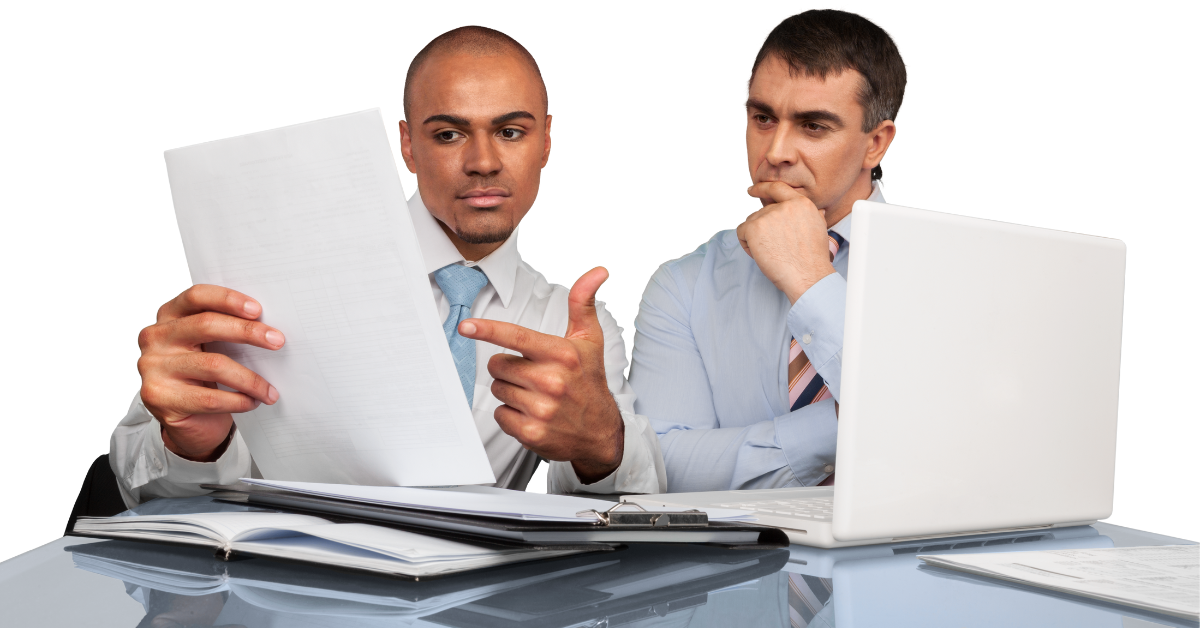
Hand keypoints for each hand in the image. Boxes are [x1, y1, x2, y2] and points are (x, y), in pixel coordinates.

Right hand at [137, 285, 284, 460]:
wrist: (186, 419)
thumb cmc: (204, 375)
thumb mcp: (209, 346)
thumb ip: (225, 330)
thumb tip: (268, 326)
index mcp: (169, 315)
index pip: (196, 296)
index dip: (227, 299)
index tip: (257, 310)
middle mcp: (155, 337)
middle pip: (205, 325)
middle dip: (247, 332)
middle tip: (277, 341)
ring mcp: (153, 367)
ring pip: (213, 365)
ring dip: (250, 379)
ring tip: (270, 390)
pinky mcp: (159, 397)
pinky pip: (210, 398)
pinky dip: (238, 400)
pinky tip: (253, 402)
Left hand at [458, 267, 623, 482]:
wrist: (600, 431)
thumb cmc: (589, 380)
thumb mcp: (590, 339)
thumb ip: (583, 303)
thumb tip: (598, 271)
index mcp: (562, 354)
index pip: (517, 337)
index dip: (488, 330)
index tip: (466, 326)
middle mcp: (552, 381)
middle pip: (498, 365)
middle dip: (509, 367)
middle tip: (532, 374)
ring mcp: (541, 409)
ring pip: (497, 390)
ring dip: (510, 391)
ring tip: (535, 395)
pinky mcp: (532, 433)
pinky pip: (500, 415)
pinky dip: (511, 415)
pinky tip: (532, 414)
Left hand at [737, 181, 836, 303]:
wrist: (807, 275)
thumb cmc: (813, 259)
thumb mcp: (820, 230)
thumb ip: (814, 216)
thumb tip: (819, 211)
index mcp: (802, 204)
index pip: (778, 188)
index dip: (762, 188)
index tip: (752, 190)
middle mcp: (784, 206)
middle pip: (762, 212)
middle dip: (763, 230)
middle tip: (776, 248)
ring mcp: (768, 215)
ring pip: (751, 223)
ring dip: (755, 238)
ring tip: (772, 252)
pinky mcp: (754, 227)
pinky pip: (741, 232)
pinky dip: (746, 244)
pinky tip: (760, 254)